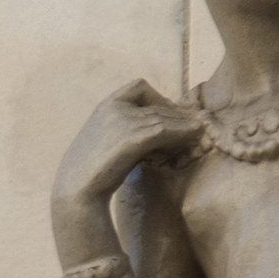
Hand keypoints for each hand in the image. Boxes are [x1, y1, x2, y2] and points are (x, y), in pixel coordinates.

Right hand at [53, 80, 204, 205]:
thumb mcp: (104, 142)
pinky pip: (166, 130)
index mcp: (106, 106)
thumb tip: (146, 134)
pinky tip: (195, 138)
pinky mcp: (133, 139)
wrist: (77, 191)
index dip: (159, 98)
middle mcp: (115, 108)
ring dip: (186, 125)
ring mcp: (123, 121)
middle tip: (194, 127)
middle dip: (178, 116)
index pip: (139, 87)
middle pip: (158, 104)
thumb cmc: (91, 173)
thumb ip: (121, 130)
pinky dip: (184, 133)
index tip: (168, 114)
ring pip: (165, 117)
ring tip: (201, 133)